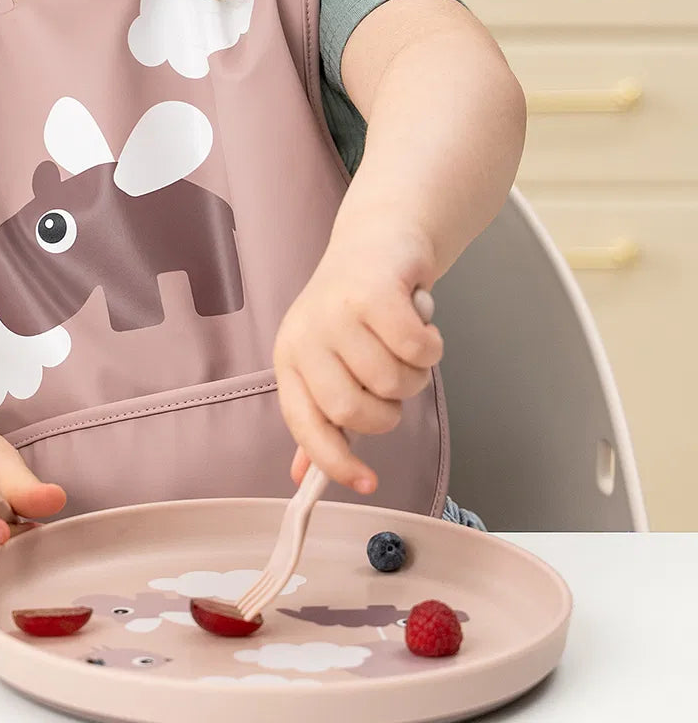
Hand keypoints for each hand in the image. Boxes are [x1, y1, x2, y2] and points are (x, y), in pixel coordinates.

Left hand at [272, 224, 443, 494]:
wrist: (378, 239)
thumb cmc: (356, 309)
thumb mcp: (328, 360)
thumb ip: (321, 416)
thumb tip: (301, 475)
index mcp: (290, 359)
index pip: (305, 425)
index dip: (335, 462)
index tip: (368, 483)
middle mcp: (306, 337)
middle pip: (354, 412)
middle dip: (389, 412)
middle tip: (394, 383)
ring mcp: (337, 313)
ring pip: (393, 383)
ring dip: (415, 374)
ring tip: (406, 345)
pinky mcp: (375, 292)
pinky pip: (418, 350)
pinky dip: (431, 346)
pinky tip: (421, 324)